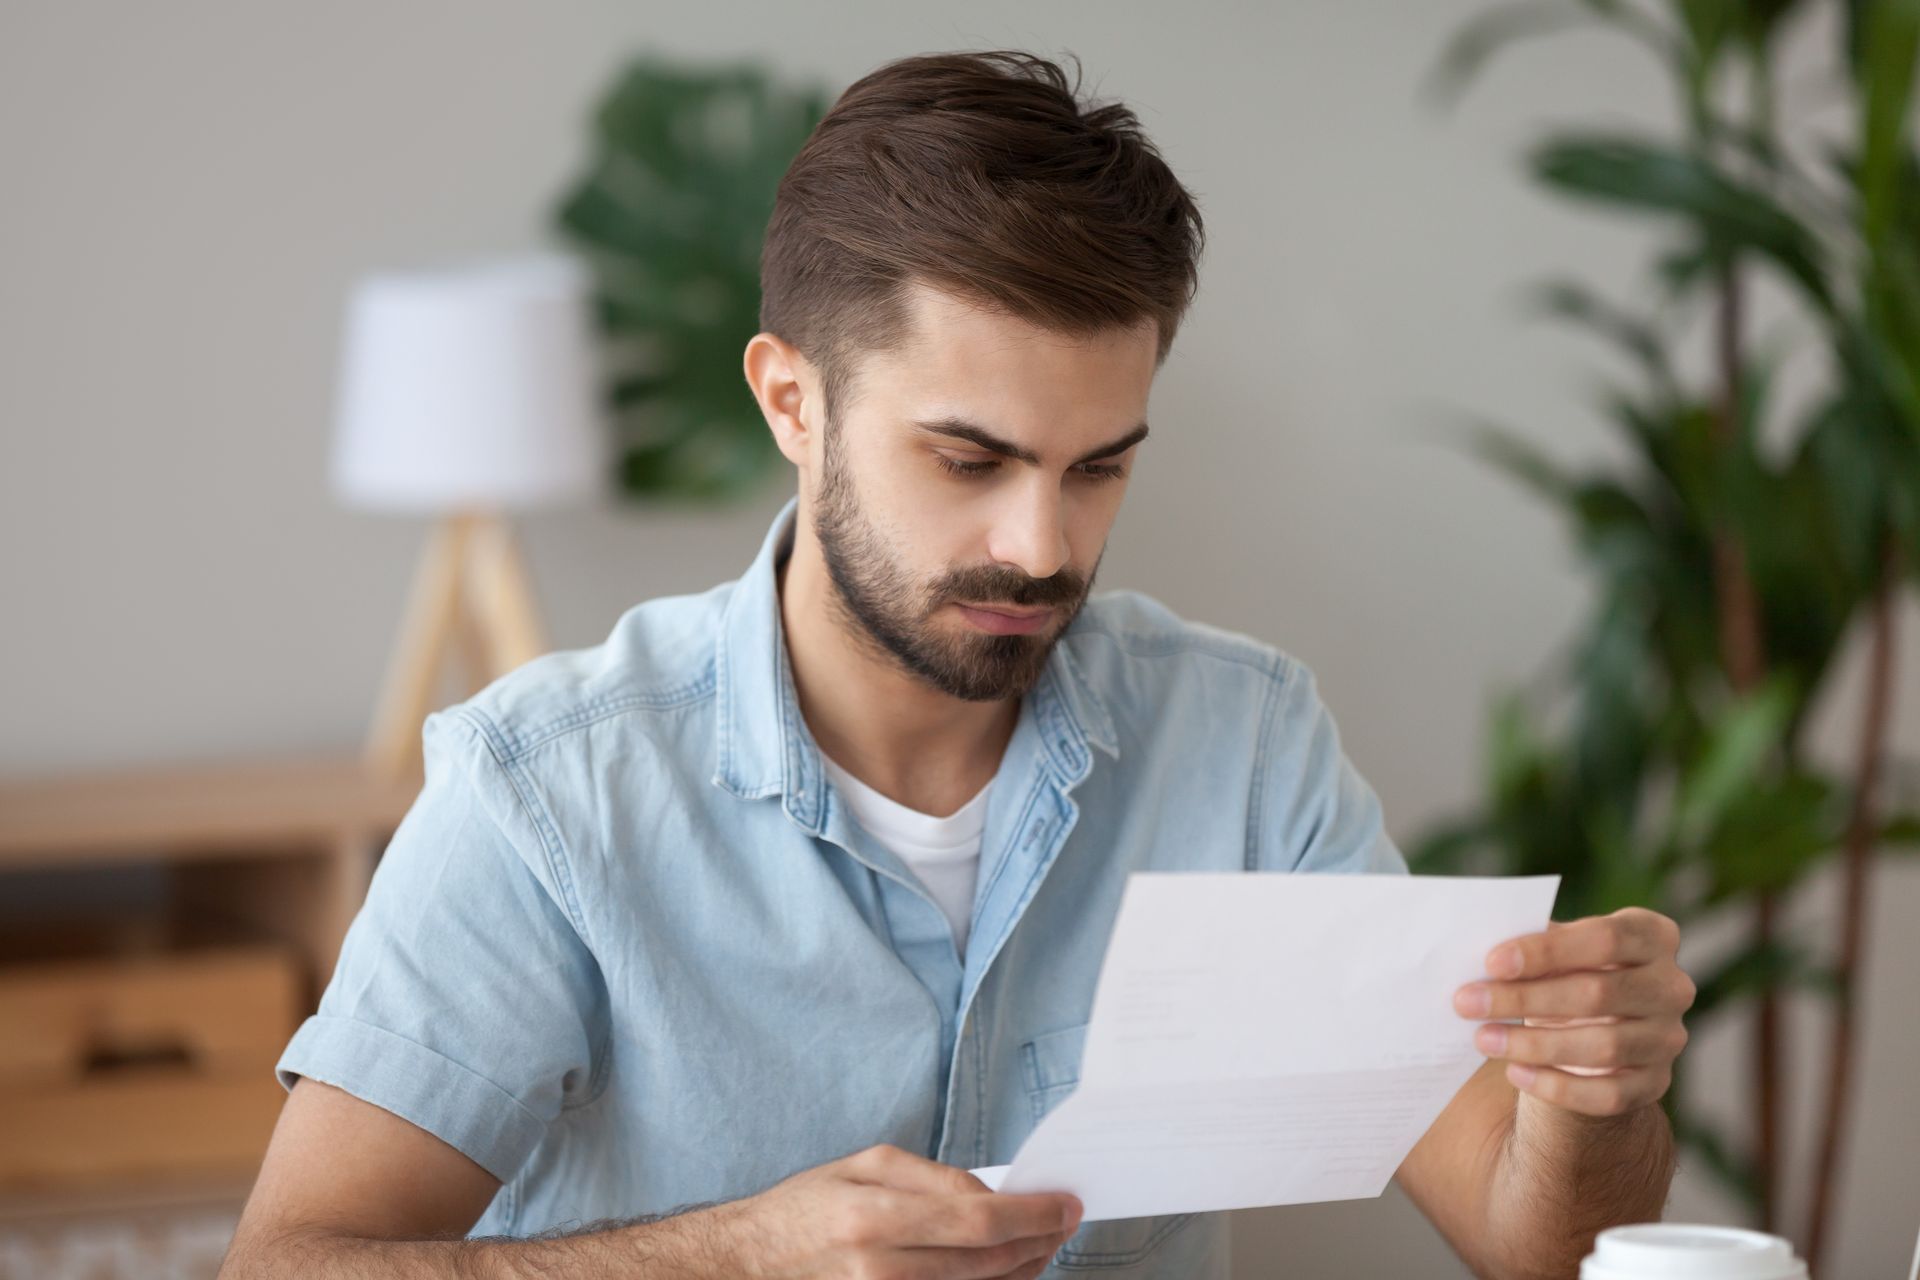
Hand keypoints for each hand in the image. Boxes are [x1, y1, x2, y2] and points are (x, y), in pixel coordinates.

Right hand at [716, 1143, 1080, 1278]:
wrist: (749, 1265)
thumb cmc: (807, 1209)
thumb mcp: (864, 1167)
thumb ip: (933, 1178)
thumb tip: (993, 1197)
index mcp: (875, 1217)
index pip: (979, 1221)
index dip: (1033, 1214)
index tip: (1064, 1204)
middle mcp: (882, 1270)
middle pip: (989, 1264)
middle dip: (1039, 1242)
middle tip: (1064, 1222)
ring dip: (1024, 1270)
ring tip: (1041, 1245)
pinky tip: (1005, 1271)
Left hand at [1452, 907, 1695, 1117]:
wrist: (1593, 1029)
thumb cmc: (1566, 974)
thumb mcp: (1557, 952)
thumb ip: (1533, 945)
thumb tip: (1481, 953)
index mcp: (1652, 936)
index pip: (1606, 938)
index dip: (1547, 950)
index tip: (1491, 961)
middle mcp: (1671, 986)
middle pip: (1598, 993)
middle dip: (1524, 999)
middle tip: (1467, 1001)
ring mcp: (1668, 1038)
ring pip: (1603, 1047)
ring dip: (1533, 1045)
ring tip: (1483, 1037)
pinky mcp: (1655, 1083)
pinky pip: (1608, 1094)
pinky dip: (1557, 1087)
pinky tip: (1516, 1072)